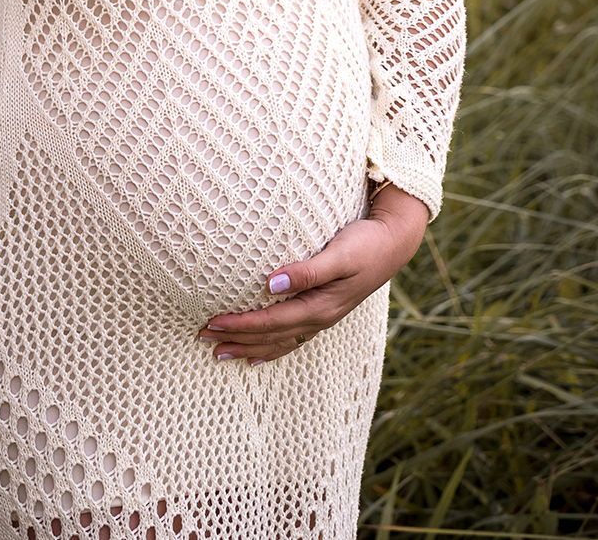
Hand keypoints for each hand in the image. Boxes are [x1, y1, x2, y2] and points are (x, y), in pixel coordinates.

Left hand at [197, 184, 429, 364]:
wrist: (394, 243)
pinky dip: (272, 348)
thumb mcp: (339, 253)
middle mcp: (319, 318)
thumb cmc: (365, 243)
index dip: (240, 325)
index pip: (270, 321)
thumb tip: (272, 283)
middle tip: (203, 339)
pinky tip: (258, 355)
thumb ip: (307, 270)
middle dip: (237, 340)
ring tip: (221, 353)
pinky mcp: (325, 310)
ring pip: (279, 342)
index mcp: (320, 306)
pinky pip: (292, 338)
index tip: (212, 323)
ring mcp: (323, 317)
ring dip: (249, 347)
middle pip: (271, 336)